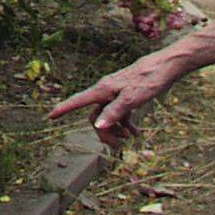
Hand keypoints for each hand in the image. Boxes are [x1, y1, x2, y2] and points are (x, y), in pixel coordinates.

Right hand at [47, 52, 179, 147]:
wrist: (164, 68)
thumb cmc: (147, 80)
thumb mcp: (131, 99)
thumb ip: (114, 113)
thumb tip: (97, 126)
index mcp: (102, 91)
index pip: (78, 101)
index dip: (63, 109)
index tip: (50, 116)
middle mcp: (105, 92)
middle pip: (95, 116)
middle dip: (104, 132)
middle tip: (118, 145)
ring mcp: (115, 94)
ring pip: (107, 116)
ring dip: (116, 130)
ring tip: (130, 138)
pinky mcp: (125, 96)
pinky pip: (120, 113)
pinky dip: (126, 124)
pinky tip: (136, 134)